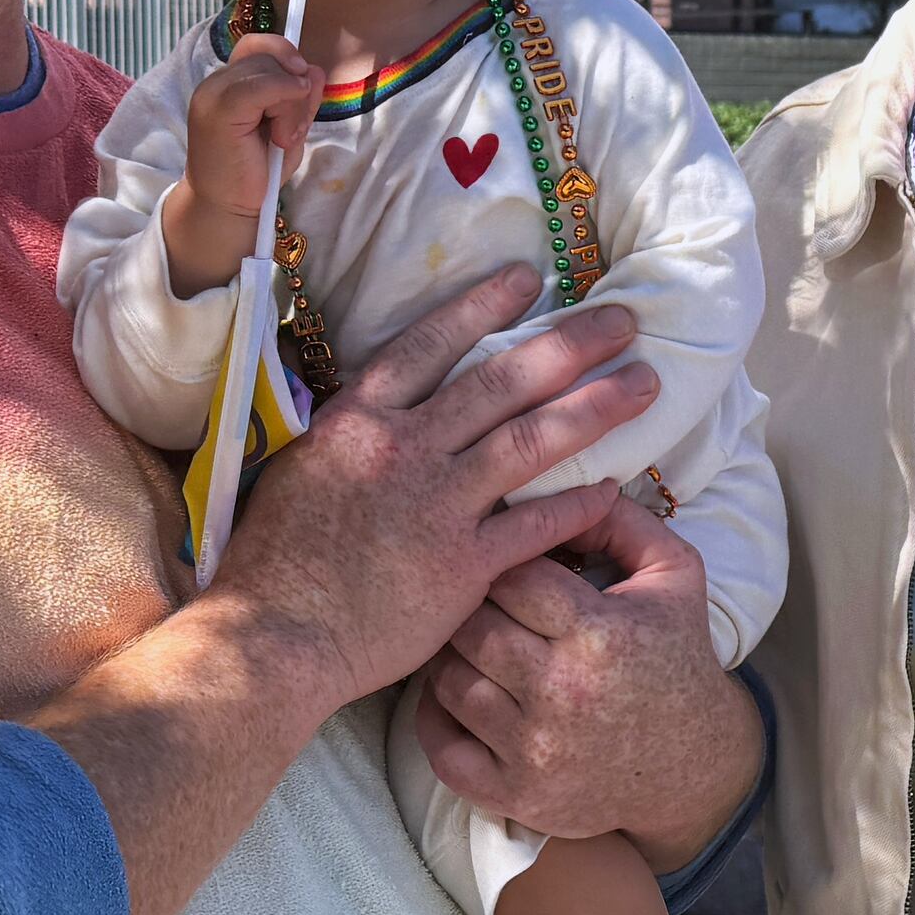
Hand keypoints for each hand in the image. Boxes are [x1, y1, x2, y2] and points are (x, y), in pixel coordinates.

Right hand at [163, 32, 319, 291]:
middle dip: (296, 89)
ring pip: (272, 71)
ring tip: (283, 140)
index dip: (286, 57)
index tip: (302, 89)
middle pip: (271, 56)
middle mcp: (216, 82)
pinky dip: (286, 106)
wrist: (228, 208)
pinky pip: (264, 85)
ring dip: (292, 105)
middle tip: (292, 131)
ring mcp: (213, 93)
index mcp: (229, 82)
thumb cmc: (256, 171)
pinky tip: (281, 137)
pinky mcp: (218, 109)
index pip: (259, 44)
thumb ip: (299, 96)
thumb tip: (313, 69)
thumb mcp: (288, 126)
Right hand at [213, 266, 655, 718]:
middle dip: (569, 344)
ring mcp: (436, 505)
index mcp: (357, 420)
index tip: (527, 278)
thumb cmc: (274, 560)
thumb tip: (384, 408)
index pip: (430, 344)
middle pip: (500, 381)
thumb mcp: (299, 469)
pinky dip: (576, 503)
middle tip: (623, 322)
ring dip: (594, 408)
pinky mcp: (461, 566)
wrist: (271, 637)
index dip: (481, 306)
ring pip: (530, 441)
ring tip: (643, 385)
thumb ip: (350, 434)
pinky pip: (533, 525)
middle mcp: (403, 449)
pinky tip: (615, 487)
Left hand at [413, 499, 761, 871]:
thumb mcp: (675, 576)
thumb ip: (623, 521)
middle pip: (471, 624)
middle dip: (471, 603)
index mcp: (599, 633)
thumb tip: (567, 482)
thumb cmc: (676, 659)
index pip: (511, 572)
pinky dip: (436, 717)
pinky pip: (441, 747)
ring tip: (472, 641)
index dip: (503, 557)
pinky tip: (456, 693)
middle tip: (479, 597)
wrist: (693, 766)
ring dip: (452, 655)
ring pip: (448, 679)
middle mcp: (561, 693)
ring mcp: (532, 749)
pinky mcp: (512, 793)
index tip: (508, 559)